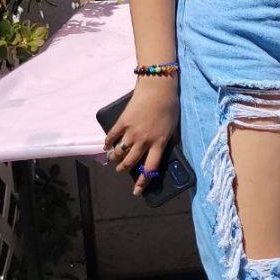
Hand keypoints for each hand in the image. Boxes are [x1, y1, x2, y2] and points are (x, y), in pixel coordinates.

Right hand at [103, 76, 179, 194]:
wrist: (158, 88)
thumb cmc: (170, 106)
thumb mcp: (174, 127)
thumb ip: (169, 140)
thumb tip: (168, 149)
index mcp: (159, 143)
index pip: (150, 168)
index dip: (143, 182)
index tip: (136, 192)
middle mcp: (144, 141)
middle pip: (131, 162)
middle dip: (124, 168)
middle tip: (121, 170)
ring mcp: (131, 132)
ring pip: (119, 152)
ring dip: (115, 158)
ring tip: (113, 160)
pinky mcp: (123, 122)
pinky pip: (112, 136)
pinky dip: (107, 142)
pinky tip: (105, 145)